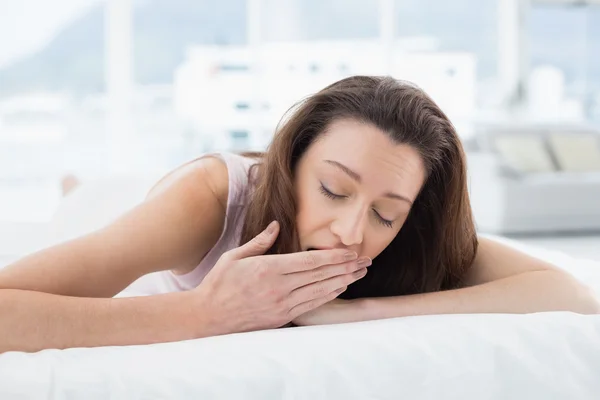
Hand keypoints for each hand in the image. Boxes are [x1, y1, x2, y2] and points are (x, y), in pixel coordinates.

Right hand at [194, 221, 370, 334]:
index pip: (310, 262)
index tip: (350, 252)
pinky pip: (311, 305)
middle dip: (345, 268)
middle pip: (320, 276)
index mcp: (269, 269)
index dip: (333, 257)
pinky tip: (339, 289)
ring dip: (342, 282)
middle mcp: (279, 288)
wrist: (207, 317)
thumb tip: (276, 225)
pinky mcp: (281, 318)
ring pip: (320, 292)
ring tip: (359, 274)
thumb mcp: (234, 256)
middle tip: (365, 262)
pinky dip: (328, 296)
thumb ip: (260, 242)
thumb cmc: (219, 284)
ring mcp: (281, 305)